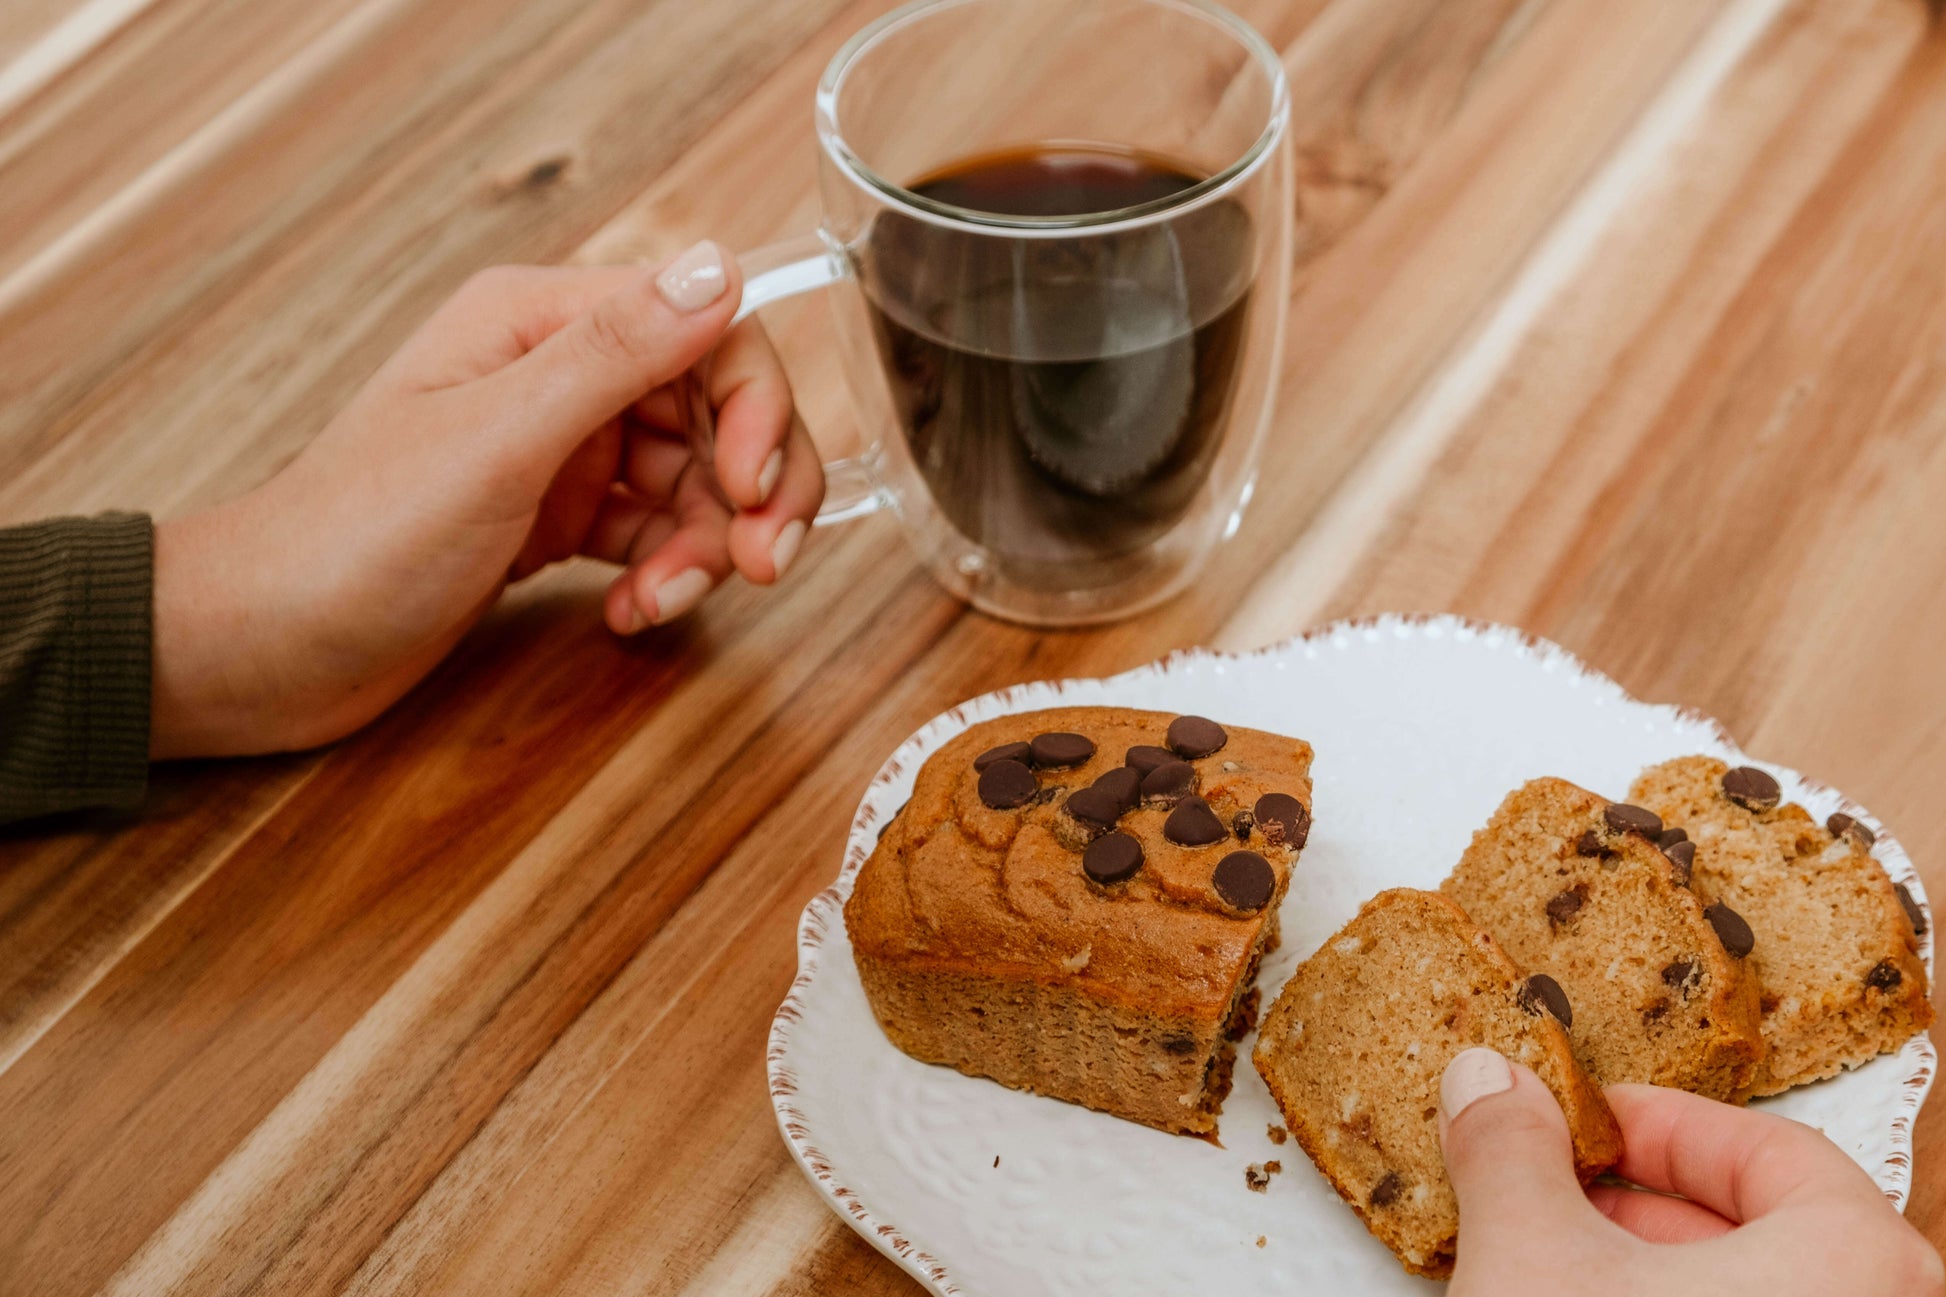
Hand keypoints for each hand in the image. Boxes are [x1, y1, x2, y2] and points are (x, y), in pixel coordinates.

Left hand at [151, 240, 822, 757]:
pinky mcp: (558, 518)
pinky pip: (656, 531)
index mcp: (541, 322)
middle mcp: (559, 374)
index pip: (704, 327)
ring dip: (706, 546)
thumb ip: (614, 354)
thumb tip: (719, 267)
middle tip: (760, 563)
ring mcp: (561, 449)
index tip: (751, 489)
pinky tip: (631, 613)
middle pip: (716, 410)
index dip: (753, 405)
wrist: (266, 649)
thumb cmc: (353, 538)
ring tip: (662, 602)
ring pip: (697, 480)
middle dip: (751, 489)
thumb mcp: (495, 441)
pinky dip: (665, 573)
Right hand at [1437, 1048, 1944, 1295]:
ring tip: (1555, 1267)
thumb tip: (1487, 1082)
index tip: (1585, 1123)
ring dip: (1653, 1276)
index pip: (1769, 1149)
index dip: (1656, 1125)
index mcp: (1858, 1260)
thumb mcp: (1533, 1262)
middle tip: (1557, 1191)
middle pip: (1769, 1229)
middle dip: (1644, 1206)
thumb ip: (1511, 1153)